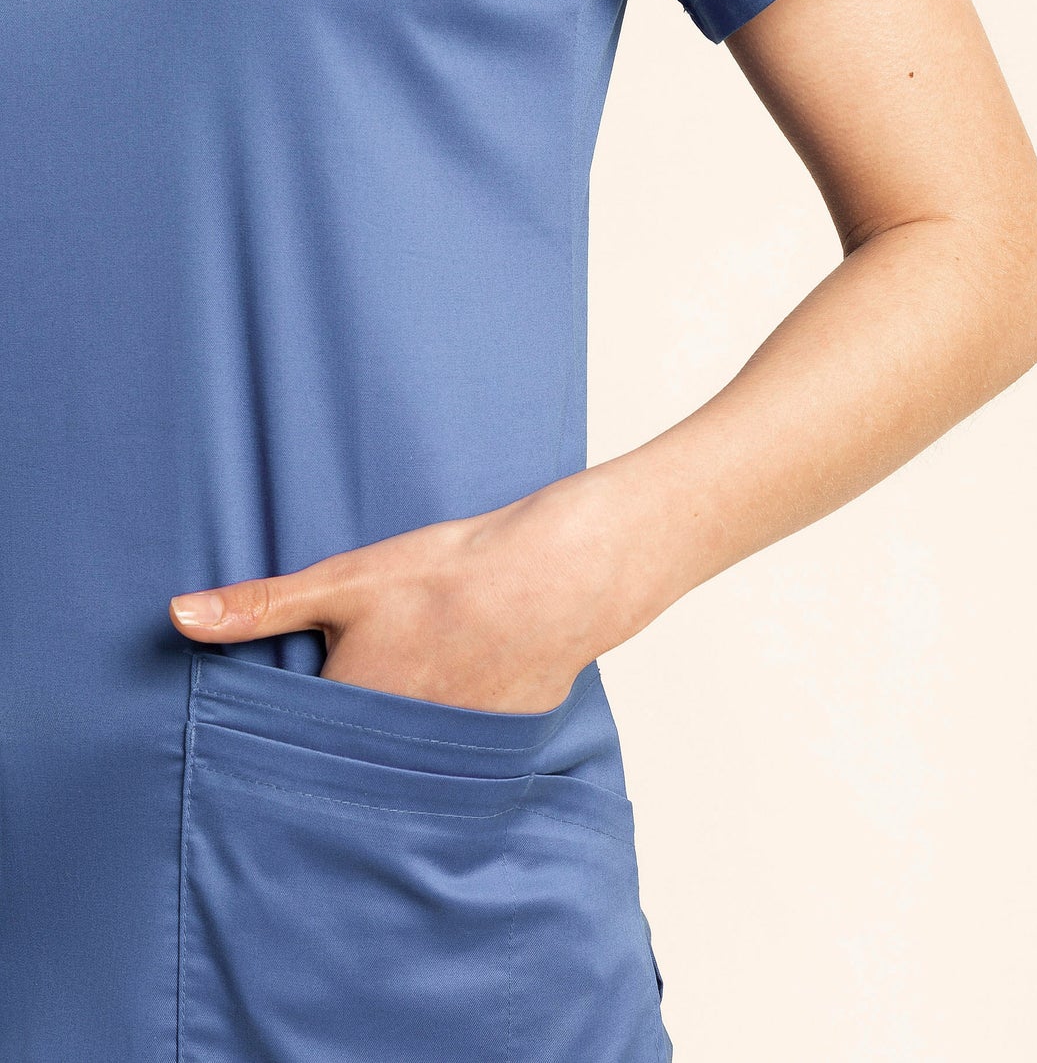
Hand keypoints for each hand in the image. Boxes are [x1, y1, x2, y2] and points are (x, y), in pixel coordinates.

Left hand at [167, 471, 645, 713]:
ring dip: (388, 747)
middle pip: (345, 760)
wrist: (557, 577)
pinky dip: (440, 737)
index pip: (292, 746)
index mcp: (347, 713)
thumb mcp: (346, 580)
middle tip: (342, 706)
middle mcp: (393, 751)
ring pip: (398, 762)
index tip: (270, 727)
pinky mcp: (492, 748)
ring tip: (396, 702)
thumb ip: (261, 606)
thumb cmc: (450, 576)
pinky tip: (448, 698)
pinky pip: (448, 758)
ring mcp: (447, 757)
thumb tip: (177, 616)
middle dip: (334, 745)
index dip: (280, 734)